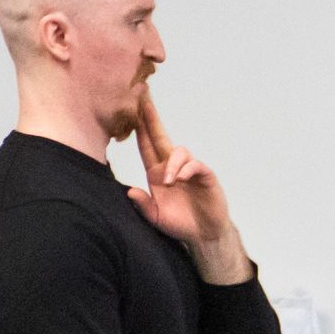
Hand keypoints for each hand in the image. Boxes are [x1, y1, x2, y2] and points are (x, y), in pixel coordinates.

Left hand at [128, 91, 232, 246]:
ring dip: (171, 163)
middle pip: (160, 136)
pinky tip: (180, 179)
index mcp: (156, 173)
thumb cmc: (180, 224)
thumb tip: (129, 191)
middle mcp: (171, 167)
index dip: (139, 128)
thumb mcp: (155, 218)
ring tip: (168, 181)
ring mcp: (189, 170)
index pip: (146, 145)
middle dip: (151, 117)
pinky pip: (195, 165)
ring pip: (178, 151)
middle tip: (143, 98)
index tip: (131, 109)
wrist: (205, 235)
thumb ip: (142, 205)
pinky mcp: (205, 176)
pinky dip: (186, 170)